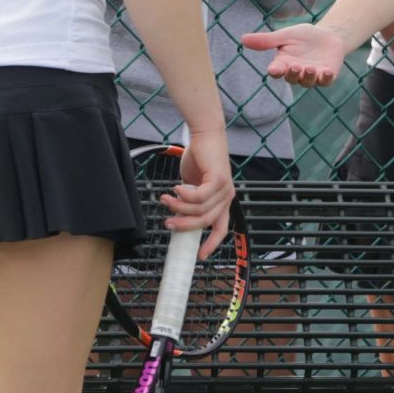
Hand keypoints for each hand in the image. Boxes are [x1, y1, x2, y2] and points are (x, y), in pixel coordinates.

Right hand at [164, 138, 237, 256]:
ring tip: (166, 199)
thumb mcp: (192, 186)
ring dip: (178, 206)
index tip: (200, 256)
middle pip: (205, 222)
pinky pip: (198, 197)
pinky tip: (176, 188)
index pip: (221, 228)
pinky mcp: (218, 179)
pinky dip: (184, 195)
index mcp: (222, 202)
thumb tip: (178, 216)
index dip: (211, 243)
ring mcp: (225, 189)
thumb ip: (189, 202)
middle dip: (184, 225)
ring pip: (199, 209)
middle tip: (167, 223)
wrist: (204, 136)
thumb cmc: (198, 159)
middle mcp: (227, 197)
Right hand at [241, 23, 350, 87]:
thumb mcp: (285, 35)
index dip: (275, 71)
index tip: (274, 69)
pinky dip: (326, 78)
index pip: (276, 71)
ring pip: (307, 82)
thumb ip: (267, 40)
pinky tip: (327, 71)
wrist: (329, 35)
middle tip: (295, 66)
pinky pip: (325, 81)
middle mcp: (296, 72)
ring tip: (310, 68)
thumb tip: (242, 39)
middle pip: (291, 78)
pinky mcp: (326, 77)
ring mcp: (311, 76)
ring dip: (308, 76)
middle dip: (293, 74)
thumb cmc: (304, 36)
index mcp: (284, 63)